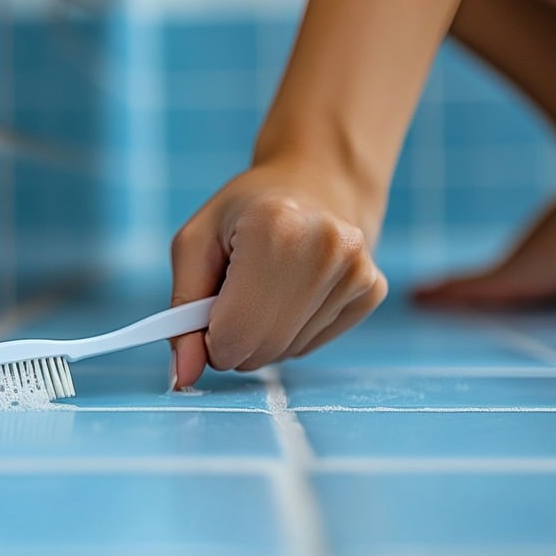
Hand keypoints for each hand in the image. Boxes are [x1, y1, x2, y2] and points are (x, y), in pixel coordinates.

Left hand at [169, 159, 388, 387]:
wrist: (316, 182)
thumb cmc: (246, 212)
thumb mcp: (196, 243)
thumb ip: (183, 310)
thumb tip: (185, 374)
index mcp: (275, 229)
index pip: (234, 333)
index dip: (209, 339)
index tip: (206, 317)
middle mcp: (327, 249)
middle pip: (262, 349)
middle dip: (235, 341)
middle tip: (232, 302)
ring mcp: (357, 271)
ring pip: (286, 352)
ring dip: (263, 336)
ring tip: (266, 287)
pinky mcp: (372, 291)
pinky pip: (311, 346)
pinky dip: (291, 332)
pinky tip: (295, 291)